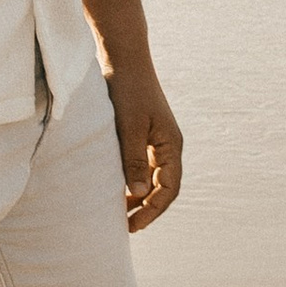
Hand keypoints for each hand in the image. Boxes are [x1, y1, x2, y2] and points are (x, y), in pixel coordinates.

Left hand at [107, 57, 183, 229]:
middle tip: (125, 228)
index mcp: (171, 145)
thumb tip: (136, 194)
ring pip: (151, 177)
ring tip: (117, 213)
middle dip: (146, 208)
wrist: (124, 58)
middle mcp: (168, 145)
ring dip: (138, 195)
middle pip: (162, 187)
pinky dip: (130, 179)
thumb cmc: (127, 91)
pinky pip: (141, 165)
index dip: (152, 210)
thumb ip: (132, 161)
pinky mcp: (142, 133)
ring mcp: (156, 139)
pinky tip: (114, 188)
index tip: (133, 226)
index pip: (168, 189)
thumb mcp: (129, 127)